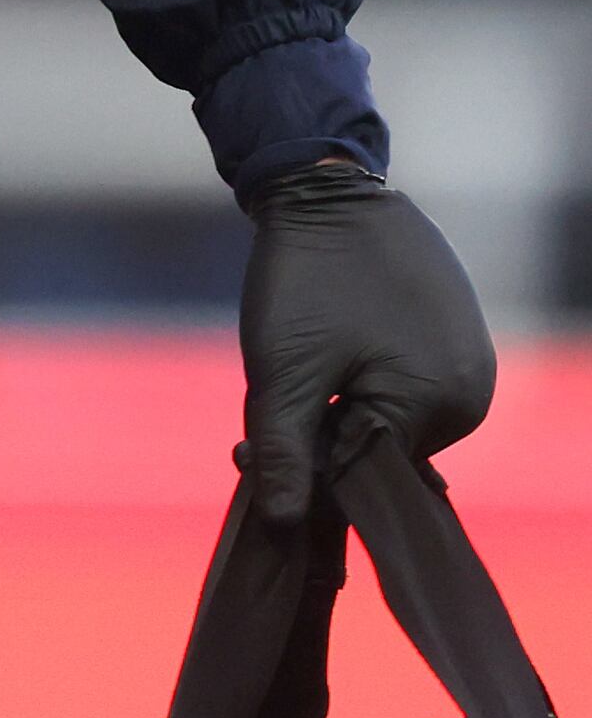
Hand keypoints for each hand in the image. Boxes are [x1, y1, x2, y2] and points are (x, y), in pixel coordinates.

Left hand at [242, 159, 496, 523]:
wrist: (327, 191)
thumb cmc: (305, 278)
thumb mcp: (282, 371)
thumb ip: (285, 452)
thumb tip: (284, 526)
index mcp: (439, 408)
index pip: (367, 476)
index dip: (305, 471)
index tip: (247, 454)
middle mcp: (471, 397)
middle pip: (380, 450)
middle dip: (320, 441)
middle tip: (259, 414)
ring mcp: (470, 367)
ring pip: (389, 421)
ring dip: (339, 413)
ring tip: (295, 370)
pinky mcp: (455, 341)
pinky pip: (406, 388)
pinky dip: (363, 385)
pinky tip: (325, 356)